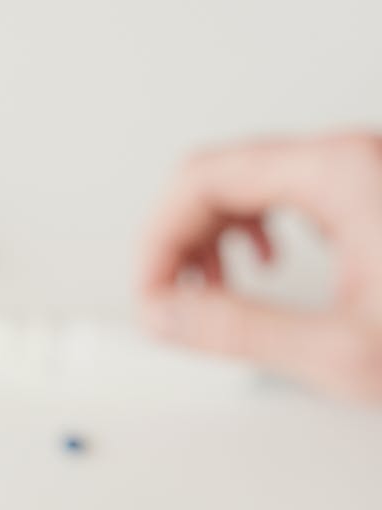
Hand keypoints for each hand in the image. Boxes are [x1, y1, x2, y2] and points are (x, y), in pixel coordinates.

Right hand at [139, 131, 381, 401]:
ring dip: (211, 238)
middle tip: (168, 302)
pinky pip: (287, 196)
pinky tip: (261, 267)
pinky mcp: (374, 197)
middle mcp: (351, 159)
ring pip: (249, 186)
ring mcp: (364, 173)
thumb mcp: (348, 350)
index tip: (149, 293)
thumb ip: (242, 330)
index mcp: (341, 171)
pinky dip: (253, 233)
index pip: (203, 180)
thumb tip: (167, 316)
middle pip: (221, 178)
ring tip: (207, 291)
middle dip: (178, 242)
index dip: (158, 239)